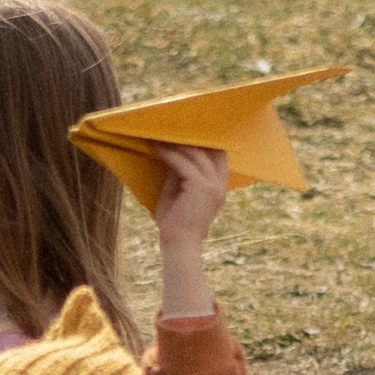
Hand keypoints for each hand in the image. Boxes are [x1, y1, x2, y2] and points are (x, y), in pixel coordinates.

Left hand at [151, 142, 227, 320]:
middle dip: (189, 137)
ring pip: (194, 154)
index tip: (185, 130)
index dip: (204, 141)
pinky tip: (155, 147)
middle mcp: (220, 184)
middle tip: (169, 126)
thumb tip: (172, 153)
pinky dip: (168, 154)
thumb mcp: (179, 195)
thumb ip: (180, 175)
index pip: (218, 155)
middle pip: (208, 150)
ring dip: (174, 143)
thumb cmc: (174, 225)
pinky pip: (182, 163)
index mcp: (219, 186)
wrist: (178, 247)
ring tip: (157, 135)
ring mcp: (212, 185)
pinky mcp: (200, 187)